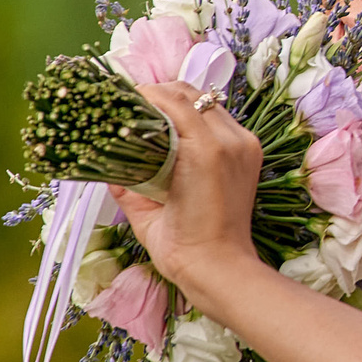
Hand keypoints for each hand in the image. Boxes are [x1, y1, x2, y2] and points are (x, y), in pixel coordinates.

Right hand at [113, 80, 265, 318]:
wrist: (219, 267)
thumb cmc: (180, 245)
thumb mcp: (143, 211)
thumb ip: (125, 181)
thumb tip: (108, 162)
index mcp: (204, 150)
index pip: (173, 99)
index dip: (145, 94)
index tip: (122, 99)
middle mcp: (229, 141)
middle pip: (191, 94)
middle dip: (161, 94)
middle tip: (134, 105)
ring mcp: (244, 145)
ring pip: (209, 102)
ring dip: (181, 103)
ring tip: (154, 115)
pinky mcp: (252, 151)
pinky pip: (222, 119)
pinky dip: (199, 118)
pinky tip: (178, 131)